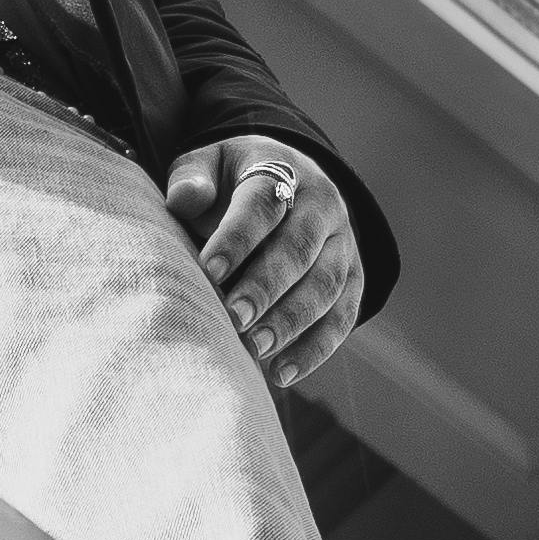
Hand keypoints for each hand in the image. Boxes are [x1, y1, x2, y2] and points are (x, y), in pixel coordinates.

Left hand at [168, 137, 361, 388]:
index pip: (264, 202)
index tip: (209, 271)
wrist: (287, 182)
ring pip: (326, 285)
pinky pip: (343, 317)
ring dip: (292, 321)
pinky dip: (315, 349)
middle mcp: (323, 205)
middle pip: (299, 248)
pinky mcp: (354, 279)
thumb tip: (184, 198)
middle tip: (234, 317)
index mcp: (284, 171)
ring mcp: (343, 244)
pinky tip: (282, 373)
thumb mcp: (209, 165)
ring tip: (256, 348)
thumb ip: (193, 179)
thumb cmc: (232, 182)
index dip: (237, 237)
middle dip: (266, 286)